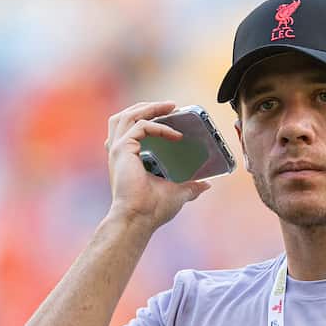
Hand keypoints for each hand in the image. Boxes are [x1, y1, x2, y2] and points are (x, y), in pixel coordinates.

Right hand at [104, 101, 209, 227]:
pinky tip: (175, 135)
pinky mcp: (122, 150)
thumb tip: (206, 184)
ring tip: (170, 106)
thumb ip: (190, 187)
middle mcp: (119, 152)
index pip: (132, 130)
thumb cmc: (152, 210)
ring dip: (149, 108)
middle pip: (125, 117)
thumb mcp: (177, 193)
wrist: (139, 219)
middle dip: (147, 107)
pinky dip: (158, 127)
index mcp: (127, 159)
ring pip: (128, 116)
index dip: (149, 119)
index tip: (171, 117)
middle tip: (171, 106)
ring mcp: (118, 149)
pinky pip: (141, 127)